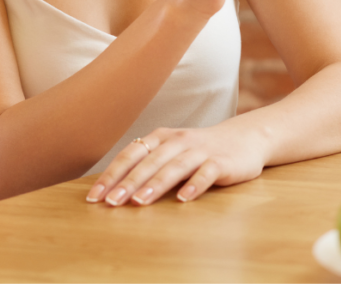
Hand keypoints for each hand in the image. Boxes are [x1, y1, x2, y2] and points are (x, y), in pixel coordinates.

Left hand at [84, 124, 269, 204]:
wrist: (245, 138)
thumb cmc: (200, 149)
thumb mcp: (171, 150)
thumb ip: (147, 164)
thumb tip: (112, 188)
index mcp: (161, 137)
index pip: (131, 155)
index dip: (112, 175)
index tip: (95, 197)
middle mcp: (178, 141)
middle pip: (149, 162)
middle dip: (128, 183)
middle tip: (111, 203)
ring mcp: (201, 150)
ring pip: (175, 167)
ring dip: (156, 184)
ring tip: (139, 202)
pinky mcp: (222, 162)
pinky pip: (206, 174)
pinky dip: (194, 185)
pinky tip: (183, 199)